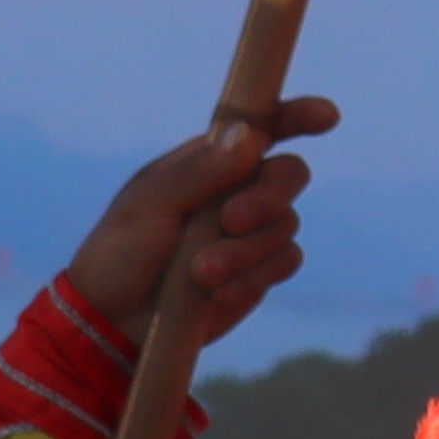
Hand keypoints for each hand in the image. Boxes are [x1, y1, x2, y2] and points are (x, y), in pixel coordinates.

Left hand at [63, 102, 333, 337]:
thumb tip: (251, 134)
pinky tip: (217, 293)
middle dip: (267, 197)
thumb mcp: (148, 206)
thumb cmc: (119, 253)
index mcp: (209, 162)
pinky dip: (252, 277)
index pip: (264, 127)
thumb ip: (200, 171)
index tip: (327, 118)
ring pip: (286, 224)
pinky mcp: (258, 271)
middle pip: (288, 174)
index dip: (298, 116)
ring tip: (200, 272)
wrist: (111, 322)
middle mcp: (238, 191)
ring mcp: (251, 233)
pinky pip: (283, 263)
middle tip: (231, 220)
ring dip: (245, 250)